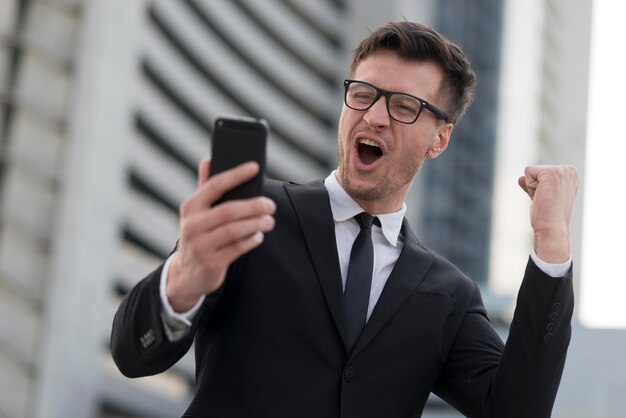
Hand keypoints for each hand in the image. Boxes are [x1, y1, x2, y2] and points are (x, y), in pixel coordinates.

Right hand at [166, 159, 275, 311]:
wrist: (186, 274)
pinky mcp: (211, 263)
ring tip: (269, 221)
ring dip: (256, 224)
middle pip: (228, 211)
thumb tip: (207, 160)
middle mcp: (192, 225)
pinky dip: (251, 240)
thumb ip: (204, 188)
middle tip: (270, 205)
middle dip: (253, 206)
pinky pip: (236, 248)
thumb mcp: (197, 213)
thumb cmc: (199, 235)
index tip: (255, 167)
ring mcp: (200, 245)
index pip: (214, 186)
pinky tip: (259, 235)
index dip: (235, 175)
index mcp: (190, 207)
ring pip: (233, 231)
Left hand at [518, 165, 578, 262]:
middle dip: (535, 186)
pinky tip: (541, 196)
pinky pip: (528, 171)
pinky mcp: (552, 173)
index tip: (549, 198)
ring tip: (544, 199)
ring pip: (531, 171)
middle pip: (536, 170)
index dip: (540, 186)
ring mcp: (562, 171)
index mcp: (572, 174)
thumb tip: (521, 178)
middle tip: (546, 200)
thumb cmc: (548, 216)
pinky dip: (529, 186)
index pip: (543, 171)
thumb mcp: (542, 195)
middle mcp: (570, 170)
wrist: (552, 228)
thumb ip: (534, 184)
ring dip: (532, 187)